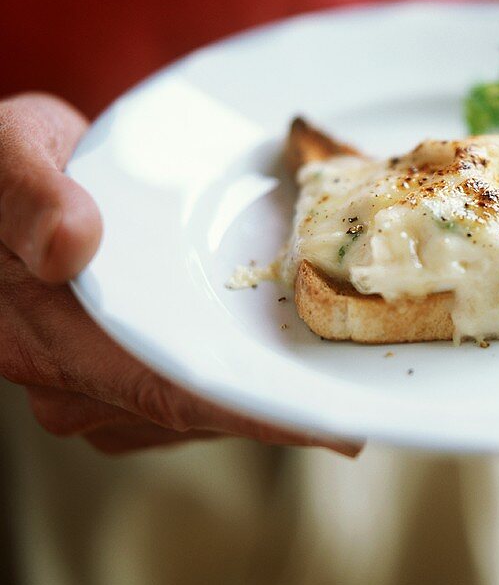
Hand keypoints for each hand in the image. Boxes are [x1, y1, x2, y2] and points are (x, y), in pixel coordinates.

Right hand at [0, 93, 359, 455]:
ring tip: (349, 382)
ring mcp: (105, 390)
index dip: (257, 415)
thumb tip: (71, 245)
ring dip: (274, 398)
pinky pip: (201, 391)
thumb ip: (29, 196)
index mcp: (51, 340)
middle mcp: (79, 386)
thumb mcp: (6, 154)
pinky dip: (250, 377)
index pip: (171, 392)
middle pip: (205, 412)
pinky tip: (293, 360)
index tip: (338, 430)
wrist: (0, 191)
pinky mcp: (128, 380)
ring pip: (208, 409)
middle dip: (288, 410)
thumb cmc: (2, 171)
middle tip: (374, 403)